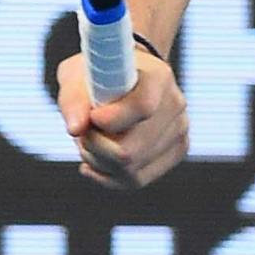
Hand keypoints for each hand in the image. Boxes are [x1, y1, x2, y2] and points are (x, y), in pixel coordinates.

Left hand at [57, 46, 185, 189]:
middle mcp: (175, 103)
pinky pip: (136, 180)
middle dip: (95, 147)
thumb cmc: (96, 75)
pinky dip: (109, 176)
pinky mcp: (177, 151)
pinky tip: (94, 162)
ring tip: (90, 141)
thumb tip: (76, 129)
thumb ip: (74, 100)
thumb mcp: (76, 76)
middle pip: (130, 151)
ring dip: (99, 161)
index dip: (110, 121)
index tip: (92, 118)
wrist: (122, 77)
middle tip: (83, 132)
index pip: (141, 108)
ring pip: (131, 170)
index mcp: (157, 76)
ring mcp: (179, 130)